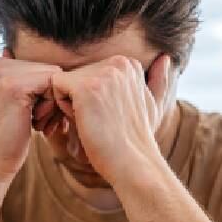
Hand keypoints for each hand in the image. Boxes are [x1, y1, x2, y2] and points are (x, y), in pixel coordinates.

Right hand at [0, 54, 61, 181]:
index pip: (42, 67)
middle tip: (38, 122)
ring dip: (52, 104)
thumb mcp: (14, 101)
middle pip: (50, 70)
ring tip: (36, 124)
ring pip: (53, 78)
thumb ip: (24, 78)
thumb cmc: (8, 136)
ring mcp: (6, 74)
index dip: (46, 94)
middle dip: (51, 99)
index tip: (36, 116)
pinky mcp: (16, 87)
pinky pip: (52, 86)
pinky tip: (36, 124)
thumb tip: (27, 56)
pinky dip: (51, 108)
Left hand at [48, 54, 173, 185]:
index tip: (108, 115)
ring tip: (94, 121)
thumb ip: (158, 80)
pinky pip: (55, 87)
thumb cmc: (137, 140)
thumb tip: (165, 57)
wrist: (133, 163)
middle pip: (75, 76)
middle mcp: (117, 62)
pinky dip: (62, 108)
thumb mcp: (153, 105)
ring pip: (64, 82)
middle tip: (100, 121)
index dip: (92, 98)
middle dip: (79, 100)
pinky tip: (83, 121)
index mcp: (129, 63)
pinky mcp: (85, 86)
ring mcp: (102, 73)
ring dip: (71, 105)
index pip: (89, 72)